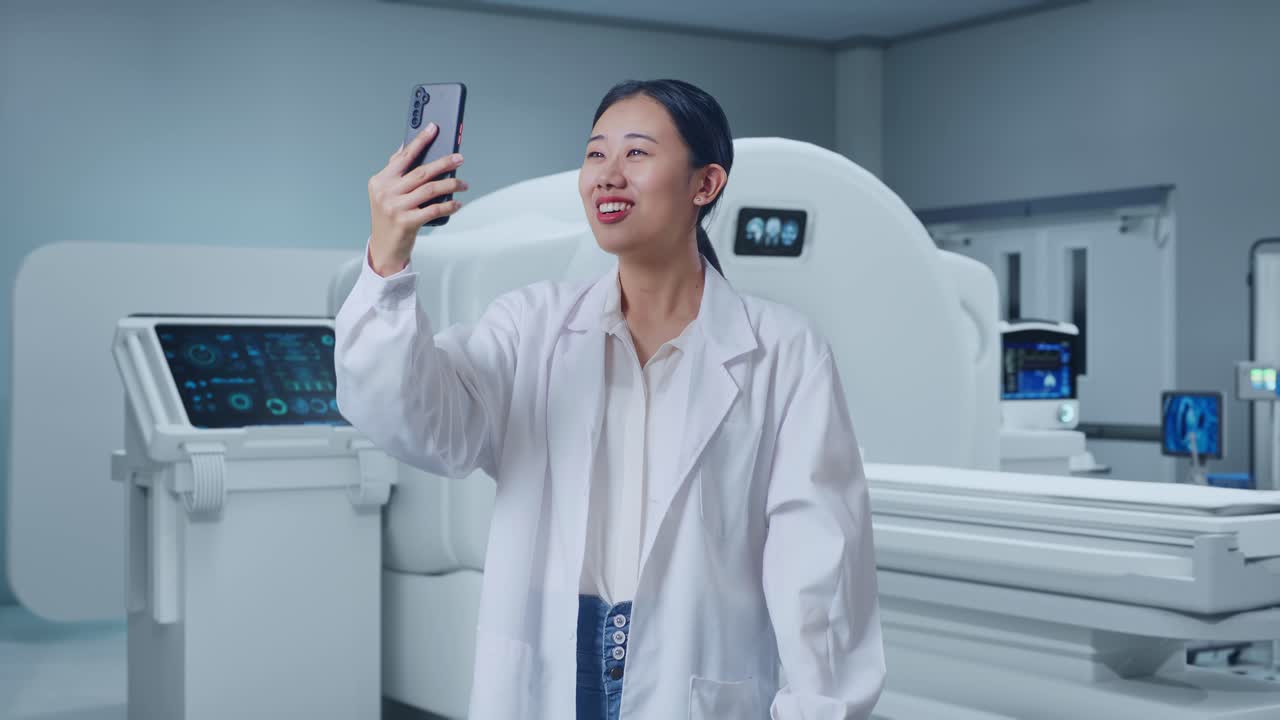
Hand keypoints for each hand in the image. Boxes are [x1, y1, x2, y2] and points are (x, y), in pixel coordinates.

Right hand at [367, 122, 467, 275]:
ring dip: (451, 184)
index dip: (420, 141)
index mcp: (380, 180)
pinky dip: (449, 205)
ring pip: (430, 189)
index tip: (434, 128)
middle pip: (421, 172)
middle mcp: (386, 192)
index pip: (404, 156)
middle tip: (459, 158)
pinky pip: (434, 209)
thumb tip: (405, 146)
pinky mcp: (406, 222)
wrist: (385, 248)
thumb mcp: (386, 192)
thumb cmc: (390, 217)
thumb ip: (395, 171)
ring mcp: (395, 207)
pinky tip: (457, 203)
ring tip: (463, 183)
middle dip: (443, 163)